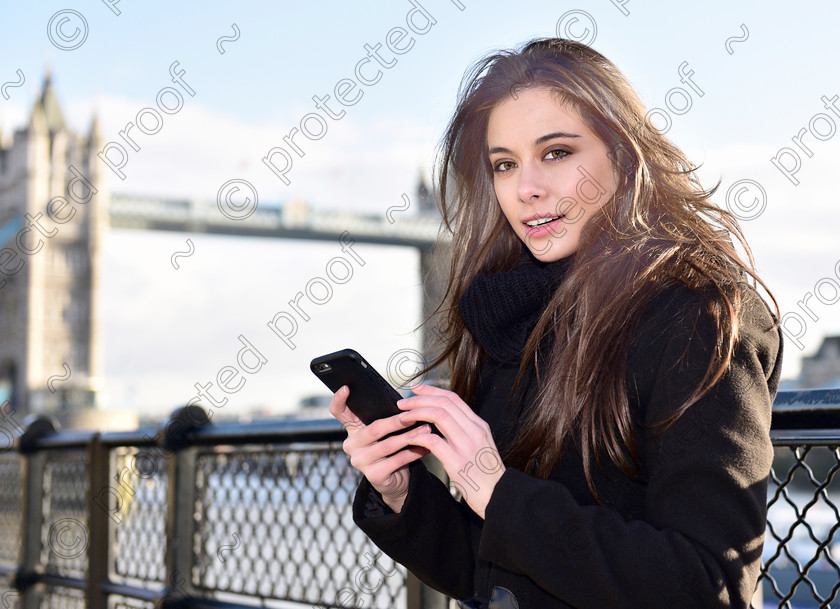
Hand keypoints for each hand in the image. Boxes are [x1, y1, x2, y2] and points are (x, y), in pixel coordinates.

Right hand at [329, 385, 430, 512]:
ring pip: (388, 445)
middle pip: (374, 428)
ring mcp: (360, 461)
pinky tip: (425, 446)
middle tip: (416, 414)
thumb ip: (387, 415)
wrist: (396, 479)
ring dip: (410, 436)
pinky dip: (413, 452)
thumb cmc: (392, 447)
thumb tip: (404, 400)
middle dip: (397, 421)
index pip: (338, 411)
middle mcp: (351, 444)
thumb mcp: (386, 430)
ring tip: (426, 429)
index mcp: (352, 428)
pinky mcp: (373, 475)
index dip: (339, 399)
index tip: (346, 387)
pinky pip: (396, 460)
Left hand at [396, 383, 505, 518]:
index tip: (416, 389)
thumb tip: (443, 418)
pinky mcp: (457, 463)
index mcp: (478, 425)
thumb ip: (464, 430)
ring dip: (418, 413)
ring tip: (403, 417)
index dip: (432, 391)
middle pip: (444, 403)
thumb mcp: (480, 445)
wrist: (499, 497)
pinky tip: (411, 438)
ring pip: (439, 416)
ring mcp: (467, 446)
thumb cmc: (486, 474)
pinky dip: (420, 436)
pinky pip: (434, 441)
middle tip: (403, 402)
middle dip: (420, 399)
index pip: (453, 399)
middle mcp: (474, 431)